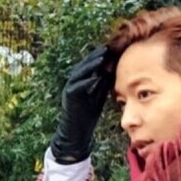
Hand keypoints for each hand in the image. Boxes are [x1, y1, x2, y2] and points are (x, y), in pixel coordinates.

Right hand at [49, 47, 112, 162]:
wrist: (76, 131)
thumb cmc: (88, 114)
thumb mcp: (98, 95)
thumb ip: (102, 84)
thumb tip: (111, 71)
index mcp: (81, 81)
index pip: (90, 65)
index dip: (99, 57)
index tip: (111, 49)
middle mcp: (74, 82)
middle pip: (84, 66)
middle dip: (94, 57)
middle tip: (106, 49)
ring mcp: (70, 89)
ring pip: (79, 74)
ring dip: (90, 66)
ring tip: (101, 59)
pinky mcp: (69, 97)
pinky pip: (77, 87)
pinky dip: (86, 82)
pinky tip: (96, 77)